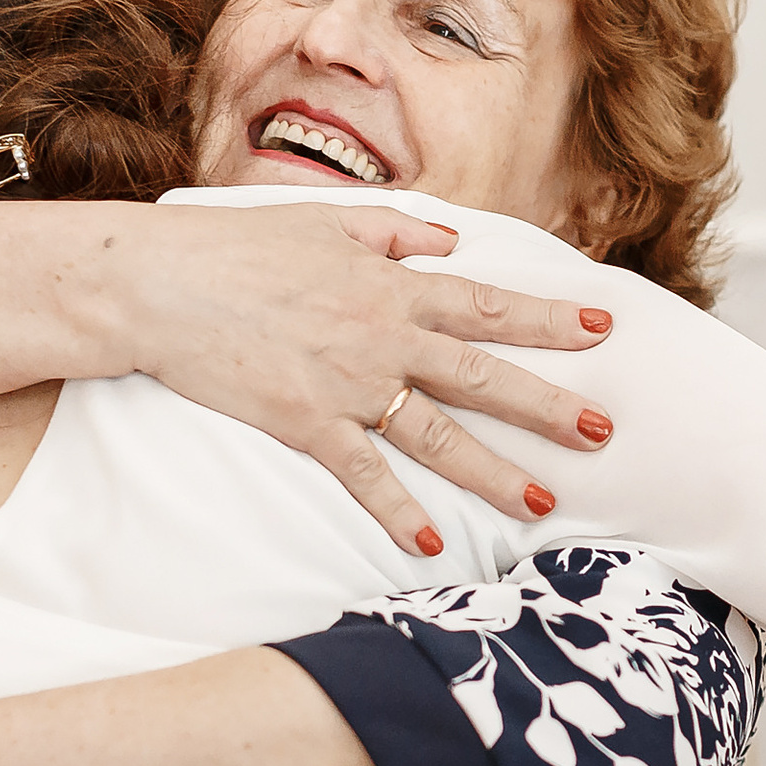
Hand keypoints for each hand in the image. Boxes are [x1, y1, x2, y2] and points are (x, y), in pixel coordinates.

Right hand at [127, 205, 615, 554]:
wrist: (160, 283)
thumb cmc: (236, 245)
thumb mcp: (325, 221)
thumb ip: (394, 232)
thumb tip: (449, 240)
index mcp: (392, 284)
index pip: (488, 304)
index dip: (550, 320)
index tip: (604, 329)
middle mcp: (383, 335)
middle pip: (482, 376)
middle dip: (548, 406)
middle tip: (603, 433)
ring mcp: (347, 384)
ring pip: (438, 435)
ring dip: (494, 472)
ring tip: (542, 504)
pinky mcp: (305, 424)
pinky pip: (364, 475)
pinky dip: (399, 511)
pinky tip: (433, 544)